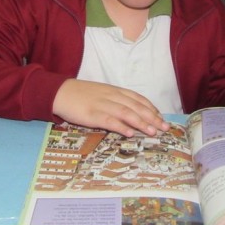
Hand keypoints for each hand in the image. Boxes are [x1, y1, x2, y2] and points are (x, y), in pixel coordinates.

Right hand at [52, 79, 170, 136]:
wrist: (60, 92)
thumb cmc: (81, 94)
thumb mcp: (102, 93)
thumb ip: (116, 101)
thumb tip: (131, 113)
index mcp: (115, 91)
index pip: (138, 99)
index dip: (151, 108)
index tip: (161, 118)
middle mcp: (112, 96)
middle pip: (136, 107)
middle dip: (152, 118)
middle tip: (164, 128)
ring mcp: (102, 105)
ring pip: (127, 113)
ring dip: (141, 123)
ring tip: (152, 132)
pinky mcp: (92, 114)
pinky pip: (110, 121)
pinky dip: (121, 127)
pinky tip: (130, 133)